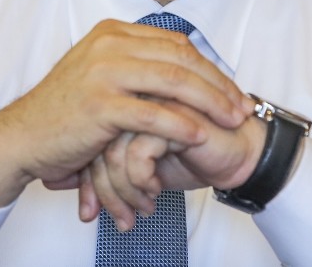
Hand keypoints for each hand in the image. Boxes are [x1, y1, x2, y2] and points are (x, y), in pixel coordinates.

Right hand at [0, 19, 250, 206]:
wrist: (22, 136)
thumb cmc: (66, 112)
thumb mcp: (101, 74)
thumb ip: (137, 65)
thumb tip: (184, 68)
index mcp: (113, 33)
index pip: (177, 44)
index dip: (211, 67)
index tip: (233, 90)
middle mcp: (109, 44)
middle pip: (182, 59)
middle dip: (219, 84)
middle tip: (242, 107)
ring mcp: (103, 72)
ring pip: (173, 82)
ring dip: (210, 102)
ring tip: (232, 121)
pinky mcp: (99, 104)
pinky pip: (152, 113)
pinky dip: (181, 124)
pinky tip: (200, 135)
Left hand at [81, 101, 265, 229]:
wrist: (239, 155)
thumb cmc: (194, 157)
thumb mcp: (142, 167)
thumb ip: (109, 166)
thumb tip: (71, 190)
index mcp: (127, 97)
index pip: (90, 136)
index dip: (88, 178)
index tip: (90, 210)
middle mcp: (138, 93)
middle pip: (97, 142)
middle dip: (102, 190)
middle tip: (118, 218)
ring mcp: (154, 101)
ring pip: (114, 150)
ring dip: (124, 191)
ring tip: (140, 209)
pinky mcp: (173, 114)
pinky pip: (137, 153)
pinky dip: (142, 181)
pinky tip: (155, 191)